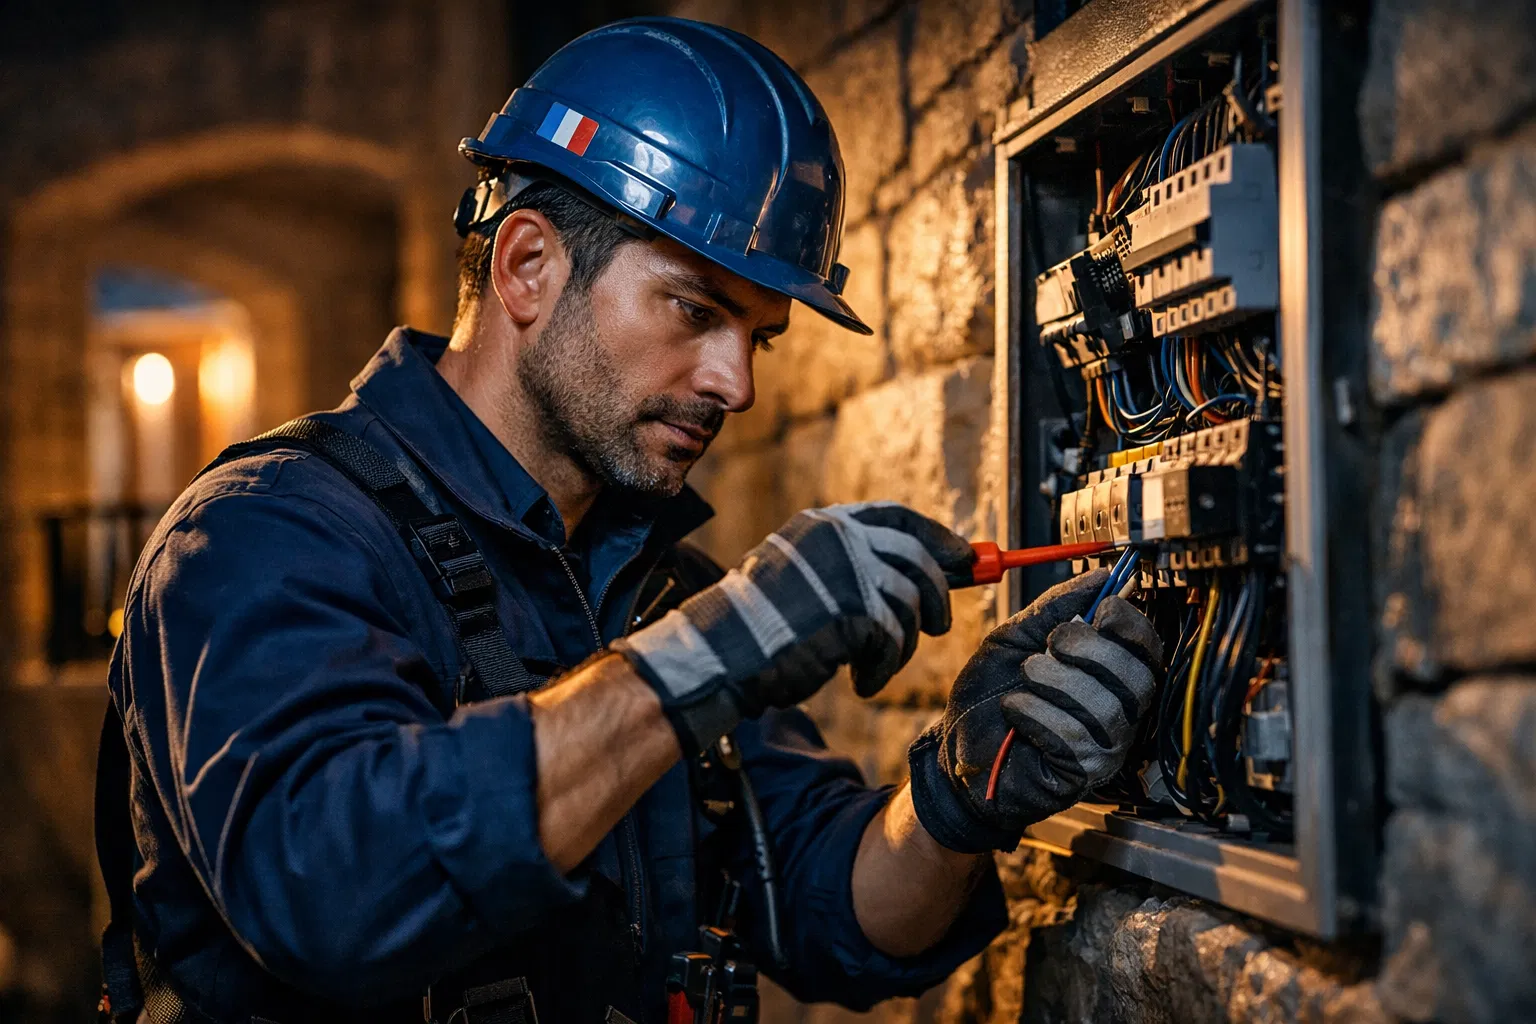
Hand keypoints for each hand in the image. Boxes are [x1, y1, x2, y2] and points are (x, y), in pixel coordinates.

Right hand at [614, 502, 973, 754]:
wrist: (722, 653)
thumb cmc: (761, 626)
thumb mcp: (807, 577)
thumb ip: (856, 566)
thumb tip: (928, 571)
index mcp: (824, 523)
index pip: (898, 517)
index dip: (937, 537)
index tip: (965, 557)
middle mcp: (839, 538)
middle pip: (917, 558)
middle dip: (938, 595)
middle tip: (939, 624)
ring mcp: (848, 571)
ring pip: (910, 604)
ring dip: (903, 643)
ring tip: (879, 663)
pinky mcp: (855, 610)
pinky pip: (893, 640)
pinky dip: (884, 667)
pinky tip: (863, 681)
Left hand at [908, 569, 1162, 852]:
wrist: (954, 745)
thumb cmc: (989, 695)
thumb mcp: (1017, 637)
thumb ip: (1056, 606)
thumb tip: (1101, 575)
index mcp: (1108, 676)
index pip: (1148, 650)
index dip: (1131, 625)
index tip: (1102, 609)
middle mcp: (1118, 713)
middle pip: (1137, 677)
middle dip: (1089, 651)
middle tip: (1048, 647)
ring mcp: (1104, 748)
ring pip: (1105, 707)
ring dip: (1055, 682)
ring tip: (1025, 680)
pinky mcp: (1081, 776)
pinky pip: (1074, 738)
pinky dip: (1037, 714)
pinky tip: (1015, 711)